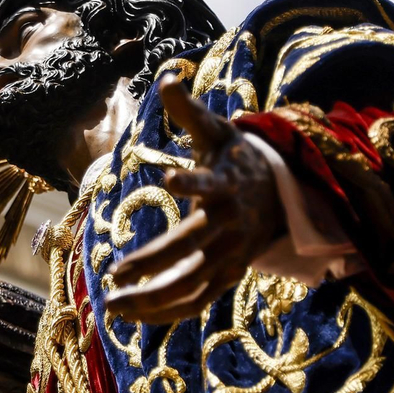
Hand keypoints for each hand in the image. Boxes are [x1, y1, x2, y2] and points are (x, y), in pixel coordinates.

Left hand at [106, 74, 284, 323]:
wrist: (280, 195)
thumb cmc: (235, 159)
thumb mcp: (216, 131)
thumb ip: (188, 111)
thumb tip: (165, 76)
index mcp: (226, 185)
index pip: (208, 183)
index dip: (192, 181)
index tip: (170, 176)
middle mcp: (230, 225)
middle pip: (192, 248)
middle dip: (154, 263)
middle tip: (116, 275)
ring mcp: (231, 257)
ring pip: (192, 285)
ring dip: (153, 300)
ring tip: (112, 305)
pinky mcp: (227, 278)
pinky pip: (195, 302)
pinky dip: (165, 313)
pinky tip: (131, 316)